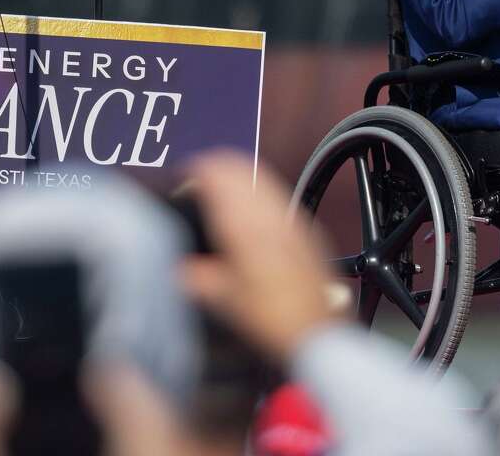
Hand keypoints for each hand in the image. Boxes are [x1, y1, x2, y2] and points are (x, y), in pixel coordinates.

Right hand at [179, 151, 338, 362]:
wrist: (316, 331)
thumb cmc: (273, 318)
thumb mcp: (225, 300)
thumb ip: (198, 278)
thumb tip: (183, 270)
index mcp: (244, 226)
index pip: (219, 176)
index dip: (199, 170)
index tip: (188, 175)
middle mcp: (269, 215)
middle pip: (243, 170)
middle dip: (220, 168)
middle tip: (204, 177)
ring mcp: (291, 220)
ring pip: (264, 179)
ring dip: (242, 177)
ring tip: (227, 186)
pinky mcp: (307, 230)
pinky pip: (281, 197)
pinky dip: (262, 194)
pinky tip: (257, 209)